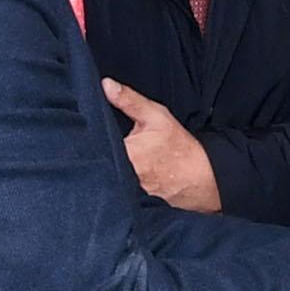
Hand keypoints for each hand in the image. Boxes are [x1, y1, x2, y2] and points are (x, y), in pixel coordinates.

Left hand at [101, 79, 220, 211]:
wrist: (203, 177)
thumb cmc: (179, 146)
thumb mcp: (156, 116)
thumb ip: (129, 100)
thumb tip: (106, 85)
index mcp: (126, 153)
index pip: (94, 144)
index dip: (88, 139)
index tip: (86, 133)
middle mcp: (124, 177)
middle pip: (98, 165)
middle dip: (97, 156)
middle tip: (93, 149)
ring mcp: (129, 195)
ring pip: (106, 180)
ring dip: (105, 172)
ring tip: (109, 165)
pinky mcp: (134, 205)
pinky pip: (117, 194)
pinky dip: (116, 187)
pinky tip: (119, 181)